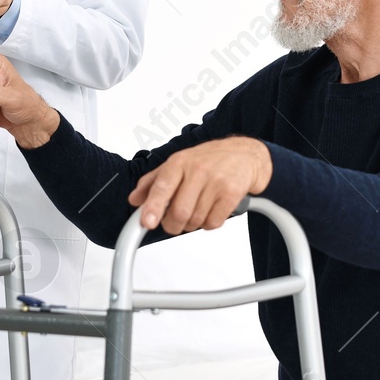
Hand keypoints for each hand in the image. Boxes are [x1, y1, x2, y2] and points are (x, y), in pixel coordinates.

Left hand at [129, 138, 272, 233]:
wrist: (245, 154)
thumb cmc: (209, 159)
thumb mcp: (178, 163)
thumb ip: (153, 182)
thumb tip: (134, 200)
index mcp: (179, 162)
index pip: (162, 186)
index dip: (153, 207)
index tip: (147, 222)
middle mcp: (197, 170)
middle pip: (179, 212)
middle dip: (173, 225)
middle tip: (175, 222)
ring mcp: (216, 182)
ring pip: (195, 220)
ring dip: (193, 223)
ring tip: (198, 208)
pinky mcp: (232, 194)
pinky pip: (214, 223)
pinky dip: (209, 223)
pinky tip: (212, 209)